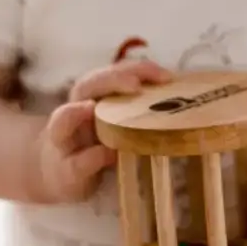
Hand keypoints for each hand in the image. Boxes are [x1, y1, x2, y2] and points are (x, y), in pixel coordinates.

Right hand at [29, 59, 172, 204]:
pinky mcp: (66, 172)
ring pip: (63, 120)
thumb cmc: (96, 145)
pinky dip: (90, 158)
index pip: (114, 72)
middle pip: (86, 85)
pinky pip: (76, 163)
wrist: (59, 175)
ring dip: (75, 112)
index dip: (138, 70)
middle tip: (135, 85)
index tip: (167, 76)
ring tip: (90, 108)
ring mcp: (66, 142)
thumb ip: (140, 112)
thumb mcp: (117, 124)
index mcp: (95, 97)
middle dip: (110, 81)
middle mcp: (76, 112)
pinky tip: (107, 155)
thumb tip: (186, 104)